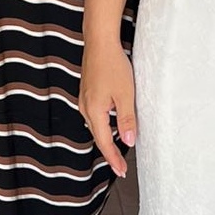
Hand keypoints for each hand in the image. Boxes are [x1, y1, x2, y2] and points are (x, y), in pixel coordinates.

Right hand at [79, 44, 135, 177]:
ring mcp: (84, 100)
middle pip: (99, 137)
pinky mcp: (87, 93)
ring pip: (96, 127)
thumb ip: (126, 120)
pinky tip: (111, 127)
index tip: (121, 171)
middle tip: (121, 167)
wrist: (100, 42)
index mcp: (94, 111)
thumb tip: (129, 142)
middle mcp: (86, 108)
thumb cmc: (113, 65)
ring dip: (106, 140)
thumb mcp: (126, 95)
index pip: (105, 142)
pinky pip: (95, 116)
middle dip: (110, 153)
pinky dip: (103, 127)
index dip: (114, 158)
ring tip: (117, 152)